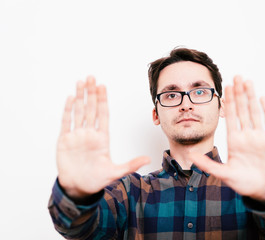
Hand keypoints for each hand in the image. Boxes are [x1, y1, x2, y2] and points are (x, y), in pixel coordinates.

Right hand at [56, 76, 149, 199]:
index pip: (103, 114)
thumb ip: (131, 165)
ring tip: (81, 82)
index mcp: (102, 138)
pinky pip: (66, 122)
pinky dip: (68, 110)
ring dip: (80, 97)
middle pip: (91, 108)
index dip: (102, 100)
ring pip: (79, 111)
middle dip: (91, 93)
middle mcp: (90, 134)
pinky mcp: (65, 141)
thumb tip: (148, 159)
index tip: (103, 87)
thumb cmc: (96, 180)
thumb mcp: (115, 173)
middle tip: (92, 77)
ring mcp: (77, 136)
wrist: (78, 188)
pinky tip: (71, 98)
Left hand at [190, 76, 264, 201]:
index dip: (229, 102)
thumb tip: (190, 157)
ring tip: (248, 82)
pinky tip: (262, 98)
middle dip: (239, 93)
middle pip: (242, 110)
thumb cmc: (244, 184)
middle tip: (237, 76)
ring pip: (255, 112)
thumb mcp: (224, 174)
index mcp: (235, 141)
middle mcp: (247, 136)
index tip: (226, 87)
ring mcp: (260, 137)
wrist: (264, 191)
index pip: (231, 116)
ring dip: (251, 97)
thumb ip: (208, 165)